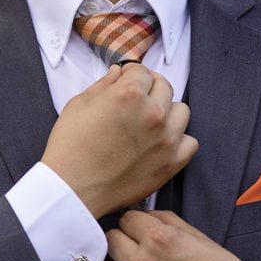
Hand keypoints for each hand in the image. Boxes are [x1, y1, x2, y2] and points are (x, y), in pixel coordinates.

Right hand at [41, 63, 197, 217]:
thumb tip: (118, 74)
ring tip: (150, 121)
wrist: (72, 189)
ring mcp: (166, 139)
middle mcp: (153, 113)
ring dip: (167, 111)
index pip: (142, 71)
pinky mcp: (171, 163)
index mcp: (129, 94)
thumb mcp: (78, 105)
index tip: (127, 79)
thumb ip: (103, 85)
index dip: (131, 73)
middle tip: (137, 98)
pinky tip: (162, 142)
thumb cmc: (70, 148)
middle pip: (164, 87)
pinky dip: (179, 140)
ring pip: (181, 111)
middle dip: (149, 88)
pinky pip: (190, 143)